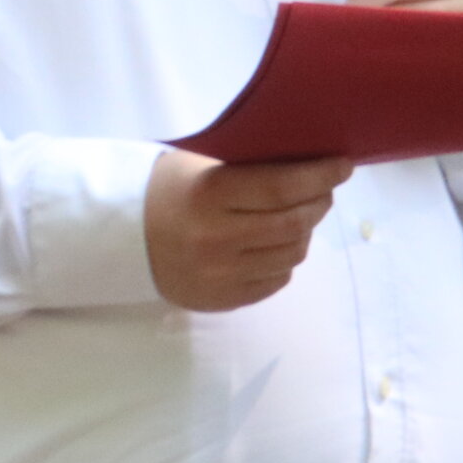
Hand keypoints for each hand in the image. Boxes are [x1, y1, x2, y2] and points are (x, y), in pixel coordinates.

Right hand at [144, 149, 350, 311]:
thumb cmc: (161, 190)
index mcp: (208, 196)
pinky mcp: (223, 300)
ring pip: (292, 254)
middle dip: (319, 202)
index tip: (343, 166)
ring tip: (299, 214)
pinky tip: (275, 242)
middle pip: (293, 223)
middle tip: (325, 188)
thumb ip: (245, 167)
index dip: (318, 176)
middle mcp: (217, 239)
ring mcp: (221, 275)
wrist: (118, 238)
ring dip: (304, 231)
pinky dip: (285, 258)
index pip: (280, 188)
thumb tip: (304, 162)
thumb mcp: (195, 165)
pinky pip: (276, 280)